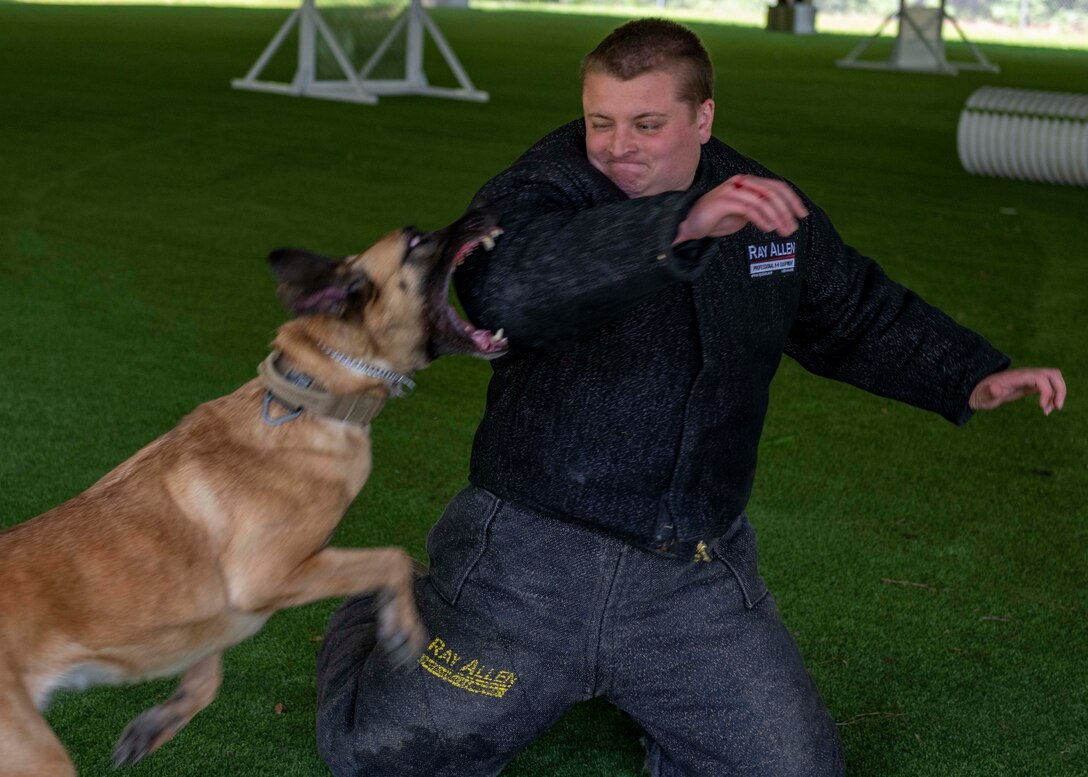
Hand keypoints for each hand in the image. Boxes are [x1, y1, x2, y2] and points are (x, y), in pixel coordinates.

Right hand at [674, 174, 808, 244]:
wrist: (689, 224)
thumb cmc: (716, 219)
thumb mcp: (744, 213)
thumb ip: (760, 209)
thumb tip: (782, 215)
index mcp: (748, 182)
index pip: (776, 187)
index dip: (792, 200)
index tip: (802, 214)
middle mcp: (742, 182)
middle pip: (773, 191)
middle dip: (787, 210)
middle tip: (793, 226)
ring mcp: (732, 190)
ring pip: (763, 200)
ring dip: (777, 217)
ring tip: (783, 231)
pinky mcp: (724, 200)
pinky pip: (749, 208)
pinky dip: (762, 219)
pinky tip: (768, 228)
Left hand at [969, 368, 1065, 414]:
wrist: (979, 392)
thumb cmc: (981, 395)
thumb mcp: (984, 396)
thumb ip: (990, 392)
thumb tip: (996, 388)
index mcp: (1018, 376)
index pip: (1041, 377)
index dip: (1047, 391)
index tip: (1041, 407)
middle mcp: (1026, 374)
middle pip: (1053, 374)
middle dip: (1060, 390)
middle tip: (1056, 407)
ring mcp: (1030, 379)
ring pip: (1054, 379)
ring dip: (1058, 394)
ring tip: (1049, 410)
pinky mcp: (1030, 385)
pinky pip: (1048, 386)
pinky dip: (1052, 397)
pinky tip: (1045, 409)